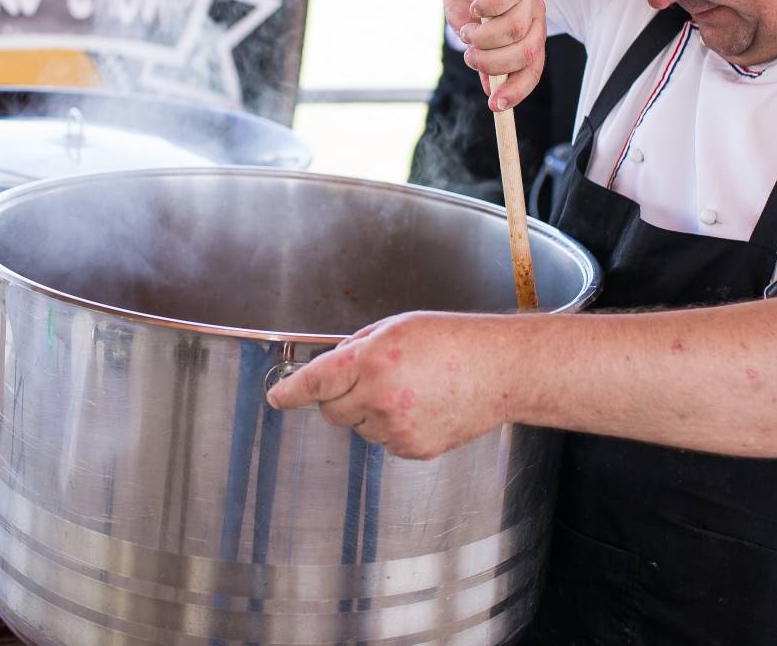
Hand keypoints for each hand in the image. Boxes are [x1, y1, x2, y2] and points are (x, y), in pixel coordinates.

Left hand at [265, 312, 515, 459]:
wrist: (499, 371)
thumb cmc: (453, 341)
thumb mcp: (396, 327)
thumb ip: (358, 347)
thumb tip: (333, 366)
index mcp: (372, 361)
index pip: (315, 382)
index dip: (290, 391)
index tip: (277, 397)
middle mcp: (379, 398)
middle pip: (331, 410)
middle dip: (340, 396)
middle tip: (371, 378)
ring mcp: (396, 428)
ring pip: (359, 427)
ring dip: (370, 411)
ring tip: (409, 389)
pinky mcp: (413, 449)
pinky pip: (385, 441)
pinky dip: (393, 427)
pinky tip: (421, 407)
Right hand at [432, 0, 547, 112]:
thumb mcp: (473, 37)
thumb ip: (486, 61)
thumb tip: (493, 92)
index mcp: (530, 34)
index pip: (532, 69)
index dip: (516, 90)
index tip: (494, 106)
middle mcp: (534, 15)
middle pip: (526, 53)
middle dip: (494, 63)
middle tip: (470, 57)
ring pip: (513, 31)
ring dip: (482, 38)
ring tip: (466, 31)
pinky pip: (500, 2)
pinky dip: (481, 11)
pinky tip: (472, 8)